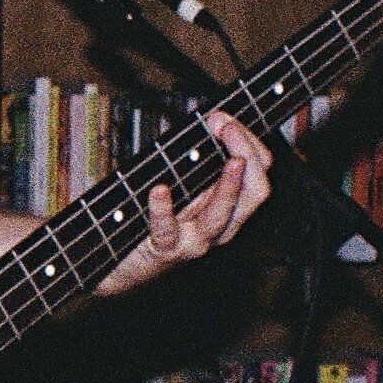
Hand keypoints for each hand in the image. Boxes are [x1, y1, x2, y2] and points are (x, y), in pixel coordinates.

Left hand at [94, 110, 271, 295]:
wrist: (123, 265)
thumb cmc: (156, 220)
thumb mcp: (186, 189)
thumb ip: (200, 164)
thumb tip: (210, 122)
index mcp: (230, 207)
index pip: (258, 173)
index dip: (249, 142)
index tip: (224, 117)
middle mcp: (222, 226)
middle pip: (256, 193)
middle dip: (248, 154)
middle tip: (227, 126)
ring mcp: (196, 240)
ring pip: (224, 215)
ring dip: (230, 185)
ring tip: (233, 160)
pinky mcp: (166, 249)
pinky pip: (168, 229)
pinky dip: (163, 209)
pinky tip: (159, 190)